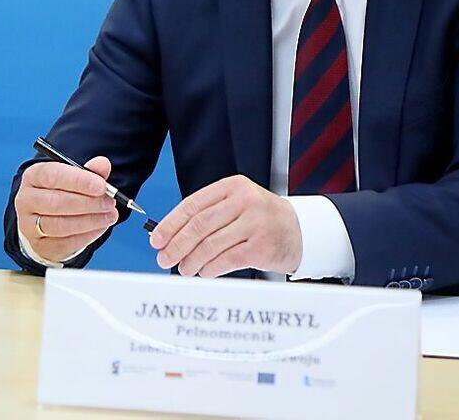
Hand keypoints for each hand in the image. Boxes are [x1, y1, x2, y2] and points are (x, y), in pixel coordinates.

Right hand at [15, 156, 119, 263]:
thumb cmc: (61, 193)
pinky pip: (65, 243)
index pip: (52, 175)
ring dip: (90, 221)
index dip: (78, 180)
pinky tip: (100, 227)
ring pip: (60, 225)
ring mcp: (29, 225)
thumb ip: (90, 171)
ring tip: (109, 215)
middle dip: (88, 203)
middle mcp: (26, 200)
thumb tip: (103, 164)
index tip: (101, 186)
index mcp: (33, 176)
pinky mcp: (40, 245)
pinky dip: (87, 236)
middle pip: (56, 202)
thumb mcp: (73, 177)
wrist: (45, 220)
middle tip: (109, 202)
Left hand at [149, 175, 301, 277]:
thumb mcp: (238, 205)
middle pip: (199, 225)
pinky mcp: (261, 246)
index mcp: (232, 187)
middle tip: (164, 258)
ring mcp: (254, 223)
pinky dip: (210, 268)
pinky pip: (226, 259)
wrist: (301, 230)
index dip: (171, 224)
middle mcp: (244, 201)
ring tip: (183, 269)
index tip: (157, 239)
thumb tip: (171, 236)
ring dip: (191, 260)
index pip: (192, 204)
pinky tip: (203, 272)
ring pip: (210, 244)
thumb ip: (209, 214)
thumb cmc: (262, 218)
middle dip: (176, 245)